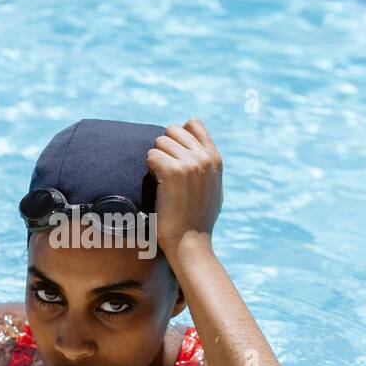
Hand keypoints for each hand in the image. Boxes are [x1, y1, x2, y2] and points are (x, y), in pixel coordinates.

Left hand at [146, 118, 222, 256]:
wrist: (190, 242)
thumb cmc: (197, 219)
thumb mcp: (213, 188)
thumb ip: (207, 166)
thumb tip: (199, 149)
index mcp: (215, 159)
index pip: (193, 123)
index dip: (178, 135)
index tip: (174, 154)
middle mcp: (205, 158)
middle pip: (172, 130)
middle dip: (164, 148)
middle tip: (164, 171)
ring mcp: (190, 163)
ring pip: (159, 142)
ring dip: (156, 160)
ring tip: (162, 181)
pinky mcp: (173, 172)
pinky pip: (151, 156)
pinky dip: (149, 170)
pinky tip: (157, 186)